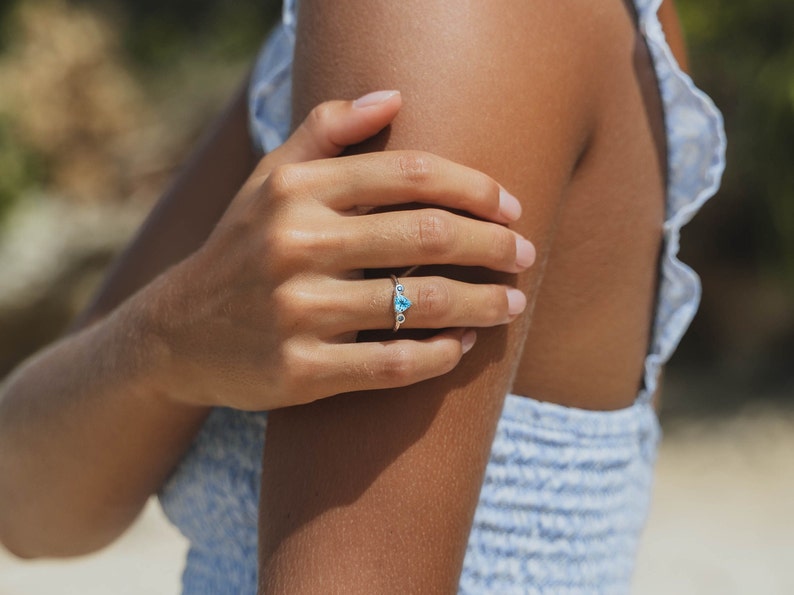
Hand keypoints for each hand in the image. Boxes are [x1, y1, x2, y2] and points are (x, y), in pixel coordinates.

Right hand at [144, 91, 534, 409]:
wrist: (177, 333)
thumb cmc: (241, 248)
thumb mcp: (270, 180)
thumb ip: (326, 131)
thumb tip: (394, 95)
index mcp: (296, 192)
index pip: (408, 174)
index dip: (474, 187)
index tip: (511, 205)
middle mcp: (295, 246)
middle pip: (427, 235)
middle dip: (493, 245)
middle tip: (525, 255)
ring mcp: (297, 312)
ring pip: (420, 303)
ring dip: (482, 303)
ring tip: (512, 304)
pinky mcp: (300, 371)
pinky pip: (393, 364)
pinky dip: (441, 355)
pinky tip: (463, 344)